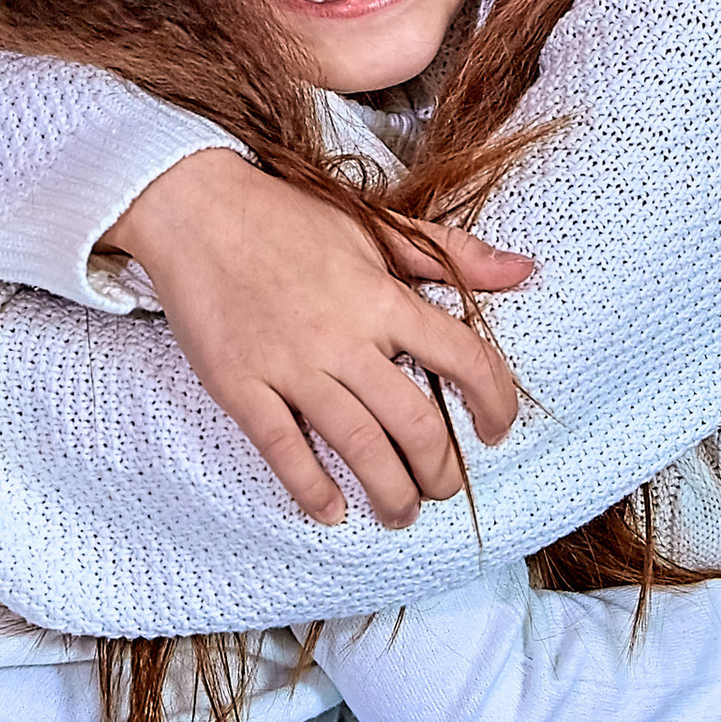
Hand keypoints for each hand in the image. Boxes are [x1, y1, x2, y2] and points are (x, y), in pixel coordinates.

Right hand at [114, 149, 532, 530]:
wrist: (195, 208)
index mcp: (382, 296)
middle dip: (439, 471)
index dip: (494, 402)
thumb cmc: (288, 218)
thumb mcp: (375, 225)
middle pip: (414, 424)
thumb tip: (525, 269)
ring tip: (399, 513)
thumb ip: (451, 252)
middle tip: (440, 487)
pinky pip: (283, 449)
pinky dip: (312, 488)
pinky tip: (332, 510)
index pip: (463, 358)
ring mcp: (289, 363)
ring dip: (389, 493)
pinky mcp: (239, 384)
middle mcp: (343, 335)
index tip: (496, 430)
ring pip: (358, 446)